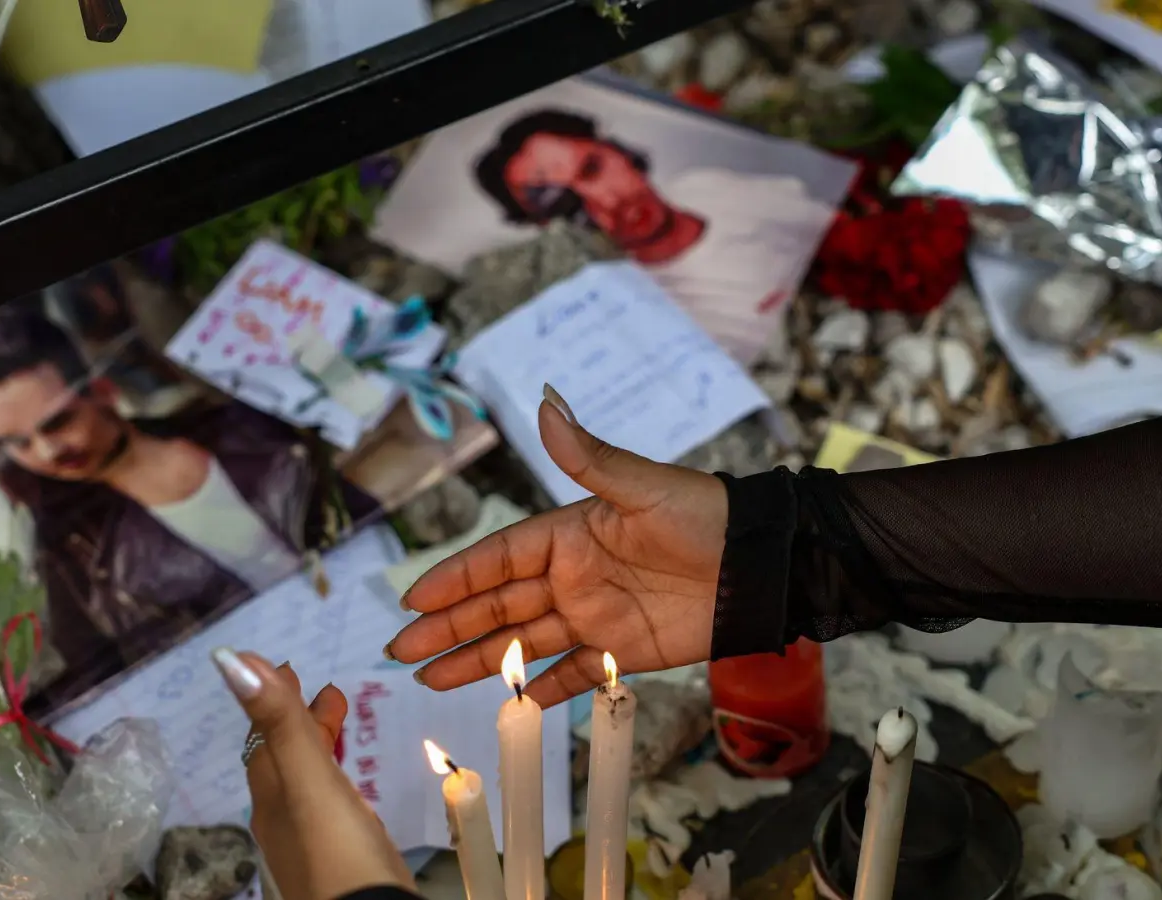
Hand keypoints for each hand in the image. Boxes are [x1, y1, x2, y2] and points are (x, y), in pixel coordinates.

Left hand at [212, 649, 414, 899]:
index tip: (290, 665)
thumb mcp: (308, 778)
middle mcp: (282, 816)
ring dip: (317, 744)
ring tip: (339, 720)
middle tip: (324, 688)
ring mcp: (309, 839)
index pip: (264, 735)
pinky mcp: (337, 857)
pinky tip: (350, 785)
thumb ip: (278, 721)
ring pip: (305, 780)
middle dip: (298, 717)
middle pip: (283, 755)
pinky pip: (326, 803)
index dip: (273, 697)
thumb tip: (228, 658)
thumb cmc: (338, 850)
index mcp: (270, 793)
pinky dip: (332, 777)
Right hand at [386, 386, 728, 706]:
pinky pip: (571, 675)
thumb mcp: (643, 486)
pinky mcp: (621, 651)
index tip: (413, 598)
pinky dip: (540, 691)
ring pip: (521, 644)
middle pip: (496, 606)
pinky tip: (507, 705)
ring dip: (476, 661)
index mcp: (568, 534)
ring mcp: (593, 616)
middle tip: (399, 650)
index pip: (496, 559)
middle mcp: (571, 577)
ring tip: (428, 678)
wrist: (762, 566)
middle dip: (446, 627)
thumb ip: (588, 456)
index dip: (454, 579)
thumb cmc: (706, 515)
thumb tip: (547, 401)